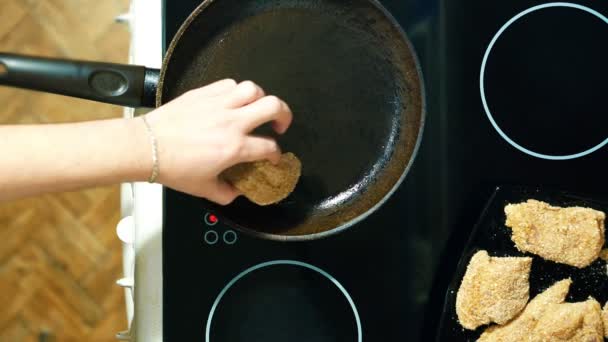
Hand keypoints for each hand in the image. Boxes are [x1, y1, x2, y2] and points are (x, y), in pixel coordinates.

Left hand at [143, 79, 292, 203]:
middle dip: (284, 114)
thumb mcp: (203, 189)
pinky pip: (229, 84)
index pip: (269, 147)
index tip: (272, 156)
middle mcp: (231, 122)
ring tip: (257, 108)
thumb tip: (236, 192)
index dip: (276, 154)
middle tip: (280, 124)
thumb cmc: (172, 167)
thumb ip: (226, 193)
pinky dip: (237, 91)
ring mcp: (218, 104)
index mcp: (234, 147)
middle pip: (273, 106)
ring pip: (253, 89)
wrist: (146, 147)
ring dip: (261, 98)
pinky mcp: (204, 93)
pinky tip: (233, 101)